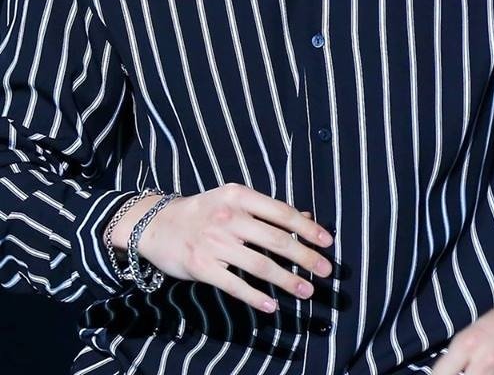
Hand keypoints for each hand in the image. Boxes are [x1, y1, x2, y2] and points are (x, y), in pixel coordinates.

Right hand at [128, 185, 333, 312]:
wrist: (157, 224)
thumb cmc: (203, 211)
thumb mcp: (233, 200)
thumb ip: (267, 209)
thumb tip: (306, 216)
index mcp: (239, 196)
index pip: (281, 212)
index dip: (307, 228)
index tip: (327, 242)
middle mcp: (228, 217)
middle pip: (276, 240)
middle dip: (305, 257)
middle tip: (326, 270)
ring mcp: (215, 243)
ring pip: (260, 265)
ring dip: (287, 281)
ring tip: (307, 291)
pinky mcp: (202, 267)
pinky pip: (235, 285)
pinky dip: (256, 297)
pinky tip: (273, 306)